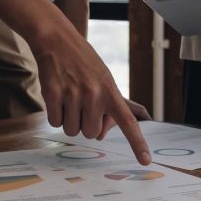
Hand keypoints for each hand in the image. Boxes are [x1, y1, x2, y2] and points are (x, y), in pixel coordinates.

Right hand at [0, 0, 150, 164]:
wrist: (57, 39)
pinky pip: (55, 122)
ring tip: (69, 98)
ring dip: (68, 120)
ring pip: (72, 130)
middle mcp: (94, 94)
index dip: (137, 143)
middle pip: (91, 133)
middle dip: (85, 124)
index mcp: (110, 91)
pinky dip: (54, 114)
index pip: (128, 122)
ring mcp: (74, 94)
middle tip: (81, 104)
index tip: (146, 161)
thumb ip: (106, 103)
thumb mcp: (102, 77)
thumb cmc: (82, 61)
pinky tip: (57, 96)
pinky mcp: (54, 94)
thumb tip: (102, 132)